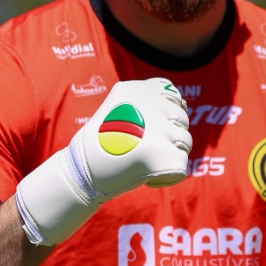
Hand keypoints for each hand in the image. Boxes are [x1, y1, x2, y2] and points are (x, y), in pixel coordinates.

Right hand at [16, 78, 190, 245]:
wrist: (81, 172)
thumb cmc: (100, 143)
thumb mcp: (120, 109)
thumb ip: (148, 104)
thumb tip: (184, 104)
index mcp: (139, 89)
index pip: (173, 96)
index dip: (168, 114)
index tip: (153, 127)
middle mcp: (152, 104)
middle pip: (182, 119)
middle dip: (169, 135)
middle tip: (142, 147)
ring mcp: (159, 130)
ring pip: (185, 142)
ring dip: (169, 154)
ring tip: (144, 160)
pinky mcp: (164, 155)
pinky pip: (181, 165)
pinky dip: (167, 176)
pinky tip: (145, 176)